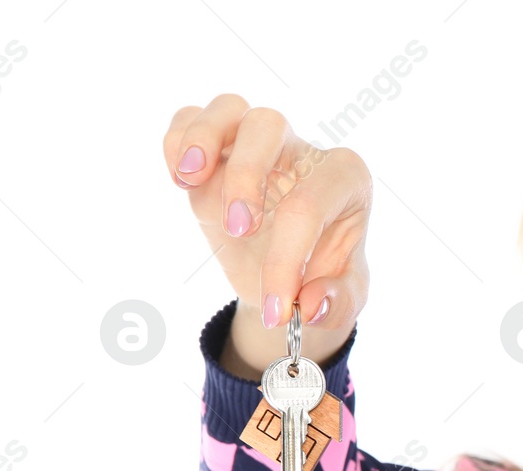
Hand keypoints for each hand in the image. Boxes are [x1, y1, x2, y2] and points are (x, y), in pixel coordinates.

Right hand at [161, 94, 372, 371]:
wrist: (290, 280)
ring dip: (202, 139)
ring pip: (229, 108)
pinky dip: (176, 142)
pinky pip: (188, 119)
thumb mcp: (345, 301)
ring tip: (189, 182)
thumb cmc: (323, 279)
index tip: (275, 310)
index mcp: (346, 179)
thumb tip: (311, 305)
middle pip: (269, 126)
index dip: (287, 260)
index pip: (311, 204)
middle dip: (244, 176)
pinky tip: (182, 182)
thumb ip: (339, 303)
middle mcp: (302, 151)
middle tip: (238, 231)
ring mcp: (257, 146)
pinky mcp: (217, 153)